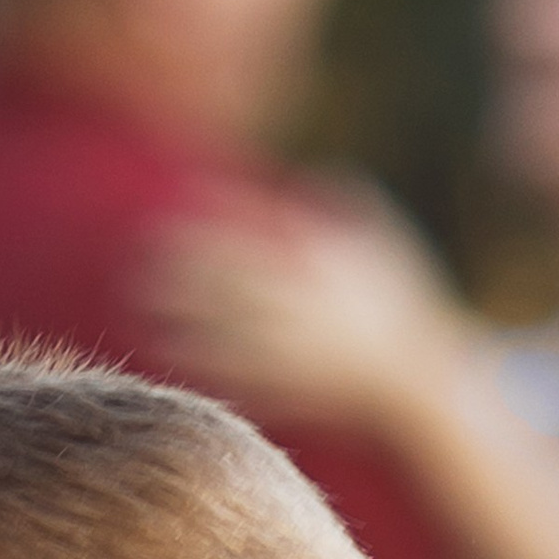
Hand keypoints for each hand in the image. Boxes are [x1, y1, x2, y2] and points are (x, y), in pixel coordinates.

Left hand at [146, 189, 462, 433]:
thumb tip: (313, 171)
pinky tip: (172, 354)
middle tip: (137, 257)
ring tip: (141, 308)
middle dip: (188, 271)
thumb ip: (347, 201)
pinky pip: (244, 375)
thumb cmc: (400, 299)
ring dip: (184, 319)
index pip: (263, 236)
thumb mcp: (384, 238)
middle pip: (238, 284)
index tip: (173, 206)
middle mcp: (312, 308)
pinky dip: (208, 363)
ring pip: (232, 331)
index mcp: (328, 267)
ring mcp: (302, 350)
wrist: (421, 377)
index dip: (215, 222)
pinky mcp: (296, 387)